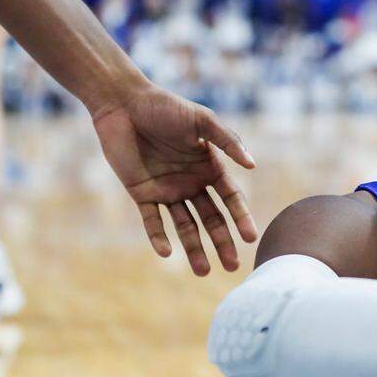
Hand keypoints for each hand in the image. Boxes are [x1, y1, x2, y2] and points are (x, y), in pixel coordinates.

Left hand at [91, 83, 257, 275]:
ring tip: (203, 272)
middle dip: (223, 242)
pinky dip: (159, 237)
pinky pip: (152, 220)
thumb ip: (227, 141)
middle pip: (211, 218)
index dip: (241, 218)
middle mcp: (191, 182)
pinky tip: (166, 253)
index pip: (230, 198)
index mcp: (210, 166)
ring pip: (185, 226)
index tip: (251, 238)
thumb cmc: (166, 107)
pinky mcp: (142, 193)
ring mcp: (167, 190)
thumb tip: (253, 165)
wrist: (124, 104)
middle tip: (232, 266)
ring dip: (194, 248)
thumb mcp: (201, 120)